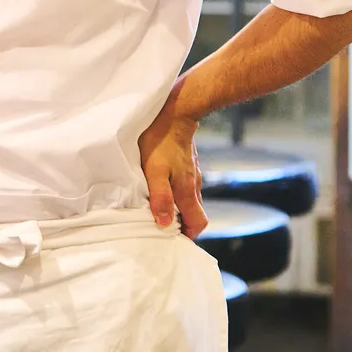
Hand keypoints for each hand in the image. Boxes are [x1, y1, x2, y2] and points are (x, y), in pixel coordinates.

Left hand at [137, 90, 207, 239]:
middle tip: (161, 226)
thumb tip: (164, 224)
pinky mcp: (187, 163)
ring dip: (177, 207)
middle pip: (193, 213)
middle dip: (181, 224)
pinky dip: (176, 192)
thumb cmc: (160, 141)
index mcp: (188, 192)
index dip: (188, 235)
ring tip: (158, 208)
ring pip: (189, 199)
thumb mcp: (154, 170)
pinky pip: (184, 185)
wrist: (175, 112)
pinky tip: (162, 186)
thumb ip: (160, 197)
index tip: (171, 239)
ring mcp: (192, 173)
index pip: (198, 224)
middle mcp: (194, 185)